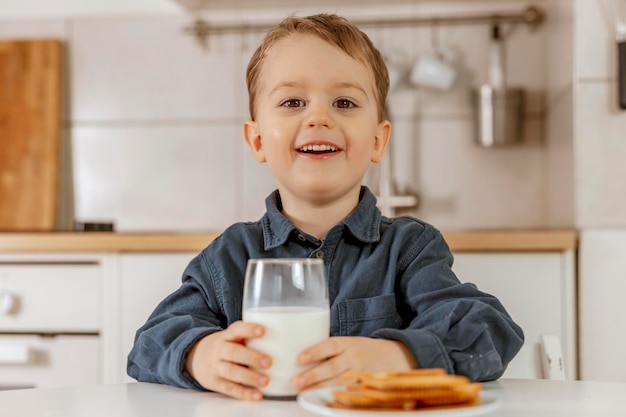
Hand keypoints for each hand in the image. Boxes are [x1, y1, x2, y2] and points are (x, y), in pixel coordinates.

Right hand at [184, 320, 271, 400]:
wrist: (196, 356)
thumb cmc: (227, 345)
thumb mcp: (234, 337)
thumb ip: (252, 338)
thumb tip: (289, 338)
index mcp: (228, 335)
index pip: (236, 329)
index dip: (249, 329)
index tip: (263, 331)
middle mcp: (220, 349)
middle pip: (233, 352)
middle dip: (251, 357)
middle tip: (269, 362)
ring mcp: (216, 366)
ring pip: (231, 371)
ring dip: (249, 377)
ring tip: (266, 381)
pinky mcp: (214, 382)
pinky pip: (229, 388)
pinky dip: (243, 393)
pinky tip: (257, 396)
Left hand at [292, 336, 416, 390]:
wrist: (394, 357)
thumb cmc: (361, 350)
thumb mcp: (348, 343)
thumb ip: (329, 350)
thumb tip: (298, 358)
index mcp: (348, 344)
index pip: (330, 345)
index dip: (316, 351)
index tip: (302, 358)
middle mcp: (354, 358)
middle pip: (333, 367)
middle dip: (314, 376)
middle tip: (297, 381)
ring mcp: (360, 374)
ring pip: (339, 383)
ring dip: (320, 389)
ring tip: (305, 393)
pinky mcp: (365, 387)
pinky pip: (349, 395)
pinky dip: (336, 399)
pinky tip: (323, 402)